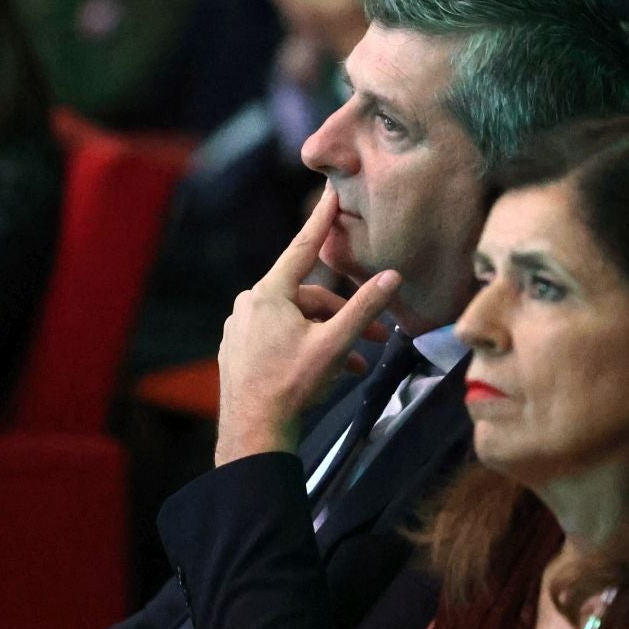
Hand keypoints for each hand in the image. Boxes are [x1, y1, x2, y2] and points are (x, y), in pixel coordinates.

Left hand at [214, 186, 399, 465]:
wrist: (253, 434)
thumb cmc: (293, 386)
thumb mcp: (335, 345)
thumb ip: (363, 308)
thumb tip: (392, 276)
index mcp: (268, 294)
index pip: (303, 247)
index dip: (321, 221)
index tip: (331, 194)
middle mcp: (248, 304)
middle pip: (307, 295)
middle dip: (342, 314)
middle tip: (376, 337)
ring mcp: (239, 328)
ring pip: (294, 319)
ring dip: (327, 336)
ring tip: (355, 365)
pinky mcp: (237, 350)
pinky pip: (277, 336)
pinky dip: (304, 346)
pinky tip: (324, 370)